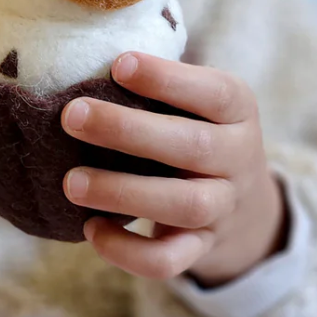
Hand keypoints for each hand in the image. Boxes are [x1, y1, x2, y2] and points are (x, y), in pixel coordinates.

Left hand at [61, 53, 286, 285]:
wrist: (245, 202)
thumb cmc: (197, 127)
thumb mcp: (198, 99)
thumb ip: (160, 82)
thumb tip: (84, 56)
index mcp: (237, 109)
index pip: (212, 92)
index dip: (166, 79)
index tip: (118, 64)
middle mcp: (238, 157)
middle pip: (191, 147)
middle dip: (128, 131)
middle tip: (72, 116)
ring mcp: (224, 206)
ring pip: (183, 205)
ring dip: (123, 192)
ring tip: (71, 182)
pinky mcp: (202, 247)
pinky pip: (170, 261)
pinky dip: (128, 251)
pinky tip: (90, 230)